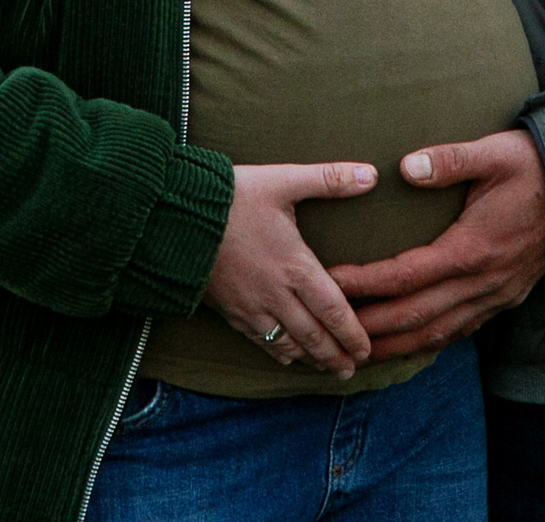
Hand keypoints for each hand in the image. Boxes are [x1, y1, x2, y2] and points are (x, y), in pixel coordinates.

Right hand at [203, 161, 378, 378]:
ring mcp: (251, 307)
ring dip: (311, 359)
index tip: (366, 350)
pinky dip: (279, 353)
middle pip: (314, 336)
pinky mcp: (229, 310)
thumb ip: (329, 179)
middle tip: (352, 370)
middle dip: (336, 356)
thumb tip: (370, 174)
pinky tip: (287, 357)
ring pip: (288, 344)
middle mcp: (276, 294)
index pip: (334, 310)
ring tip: (327, 369)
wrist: (174, 217)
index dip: (353, 334)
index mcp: (296, 266)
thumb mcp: (283, 181)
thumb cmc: (232, 197)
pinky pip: (259, 342)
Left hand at [327, 130, 544, 362]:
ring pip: (438, 333)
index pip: (406, 275)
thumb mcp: (492, 153)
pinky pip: (461, 330)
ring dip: (396, 345)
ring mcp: (496, 295)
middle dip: (371, 328)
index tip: (331, 282)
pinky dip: (429, 341)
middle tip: (330, 332)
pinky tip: (407, 344)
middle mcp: (483, 282)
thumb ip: (448, 160)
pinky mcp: (505, 297)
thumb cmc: (534, 165)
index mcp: (473, 249)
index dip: (365, 283)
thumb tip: (405, 167)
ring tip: (358, 351)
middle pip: (416, 316)